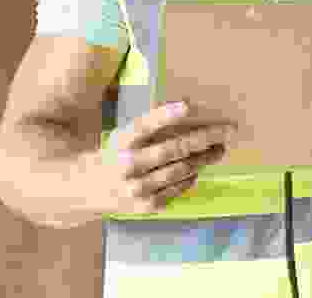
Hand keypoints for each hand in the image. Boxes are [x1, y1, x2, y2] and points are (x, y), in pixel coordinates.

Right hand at [85, 101, 238, 215]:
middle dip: (204, 139)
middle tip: (228, 131)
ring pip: (180, 170)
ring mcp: (136, 189)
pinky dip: (190, 178)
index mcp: (121, 142)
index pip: (145, 125)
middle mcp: (128, 166)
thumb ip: (151, 126)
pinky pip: (176, 189)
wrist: (84, 189)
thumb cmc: (113, 154)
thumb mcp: (124, 136)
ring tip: (219, 149)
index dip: (166, 115)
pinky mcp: (144, 206)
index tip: (188, 104)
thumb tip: (189, 108)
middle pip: (172, 149)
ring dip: (204, 158)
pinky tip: (198, 169)